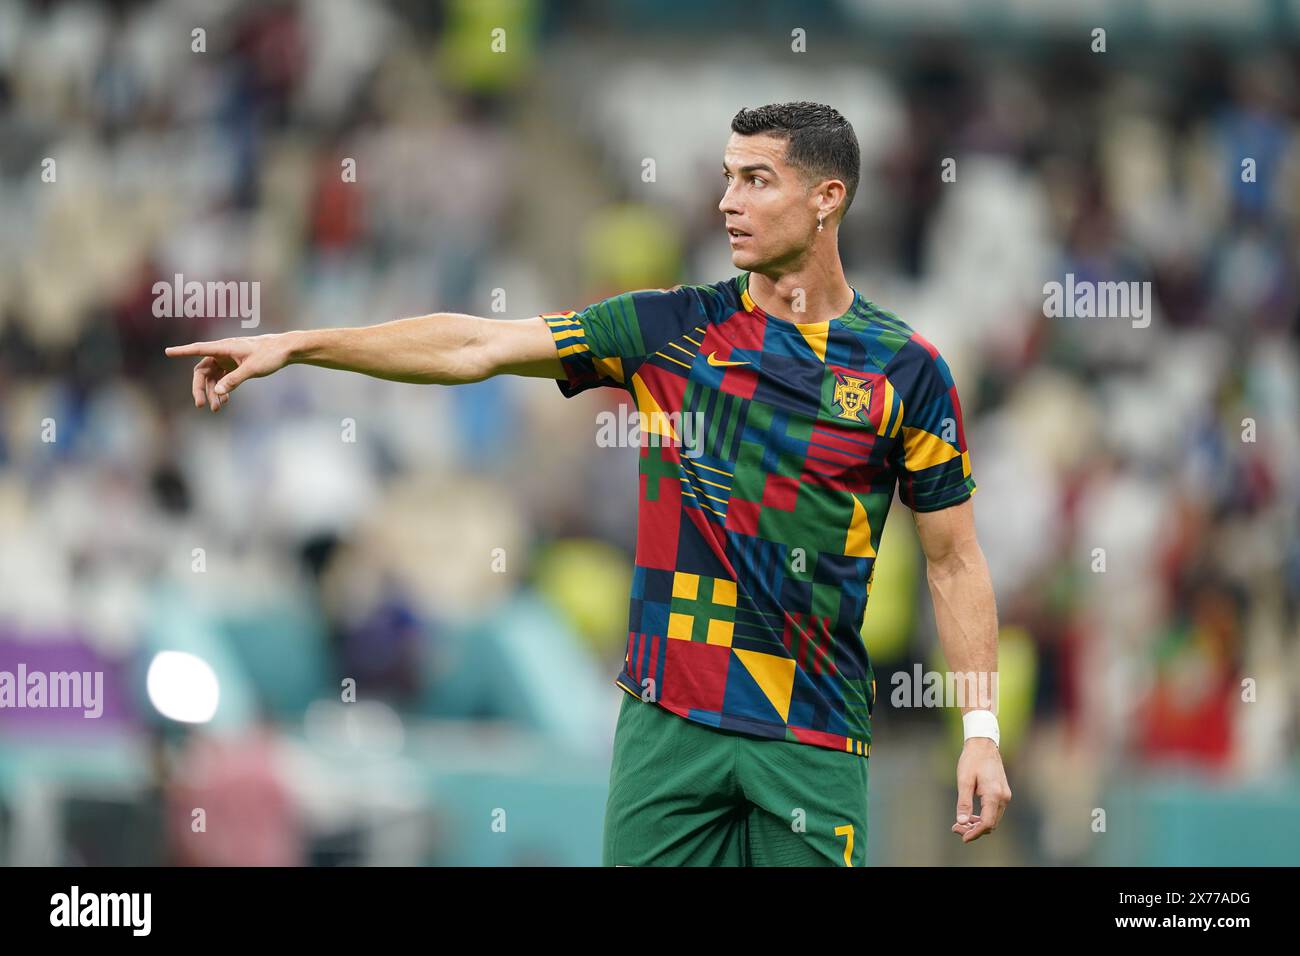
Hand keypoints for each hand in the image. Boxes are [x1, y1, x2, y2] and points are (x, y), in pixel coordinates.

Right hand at [164, 334, 292, 411]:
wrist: (286, 350)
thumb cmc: (270, 355)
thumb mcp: (252, 369)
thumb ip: (234, 380)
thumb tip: (218, 392)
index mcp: (224, 347)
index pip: (199, 349)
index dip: (183, 351)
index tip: (167, 352)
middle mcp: (223, 352)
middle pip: (202, 371)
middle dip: (200, 388)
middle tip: (200, 404)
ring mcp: (228, 360)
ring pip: (212, 378)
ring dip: (212, 392)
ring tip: (216, 408)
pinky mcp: (235, 366)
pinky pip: (222, 379)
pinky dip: (221, 390)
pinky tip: (224, 401)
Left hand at [951, 736, 1010, 842]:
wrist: (984, 745)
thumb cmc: (972, 760)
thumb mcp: (964, 780)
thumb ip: (963, 802)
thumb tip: (962, 822)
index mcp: (993, 794)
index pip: (987, 823)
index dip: (975, 833)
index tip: (962, 837)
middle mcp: (1003, 797)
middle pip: (991, 824)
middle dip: (974, 830)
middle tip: (956, 828)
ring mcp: (1005, 796)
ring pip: (993, 819)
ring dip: (978, 825)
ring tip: (960, 823)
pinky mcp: (1003, 794)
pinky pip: (994, 812)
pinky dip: (983, 817)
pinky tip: (970, 816)